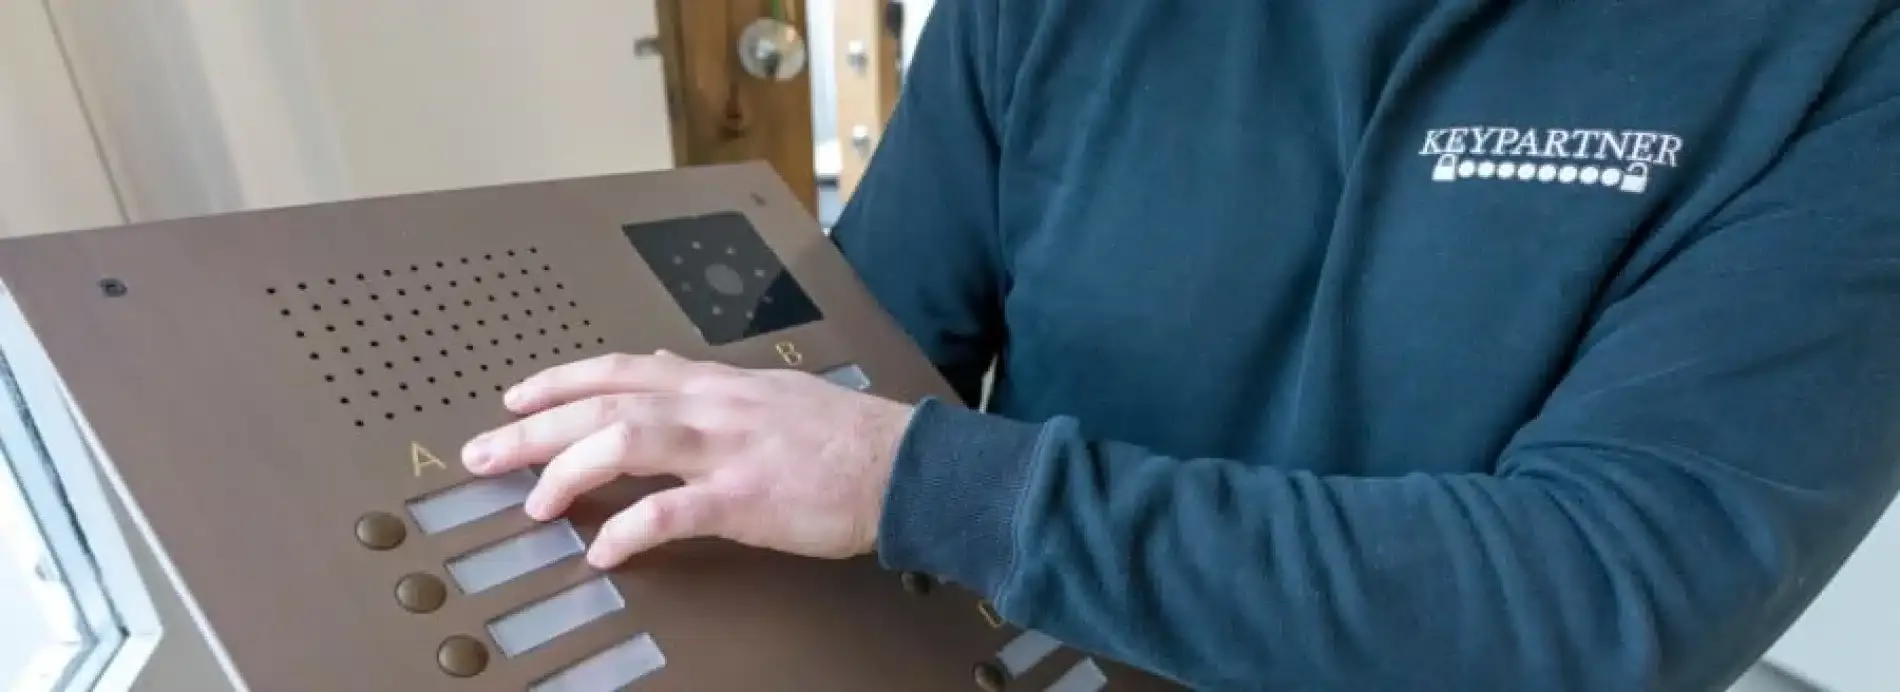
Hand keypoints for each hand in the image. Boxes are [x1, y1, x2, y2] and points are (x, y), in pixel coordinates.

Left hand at [459, 351, 915, 567]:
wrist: (902, 463)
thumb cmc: (845, 438)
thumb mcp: (772, 395)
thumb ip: (717, 395)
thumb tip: (671, 391)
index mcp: (716, 385)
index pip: (622, 369)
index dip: (561, 381)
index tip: (517, 398)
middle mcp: (711, 407)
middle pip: (602, 405)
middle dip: (533, 429)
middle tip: (484, 453)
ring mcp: (725, 449)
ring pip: (623, 442)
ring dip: (567, 473)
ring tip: (533, 504)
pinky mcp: (745, 497)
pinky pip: (670, 511)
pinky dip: (628, 531)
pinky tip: (603, 552)